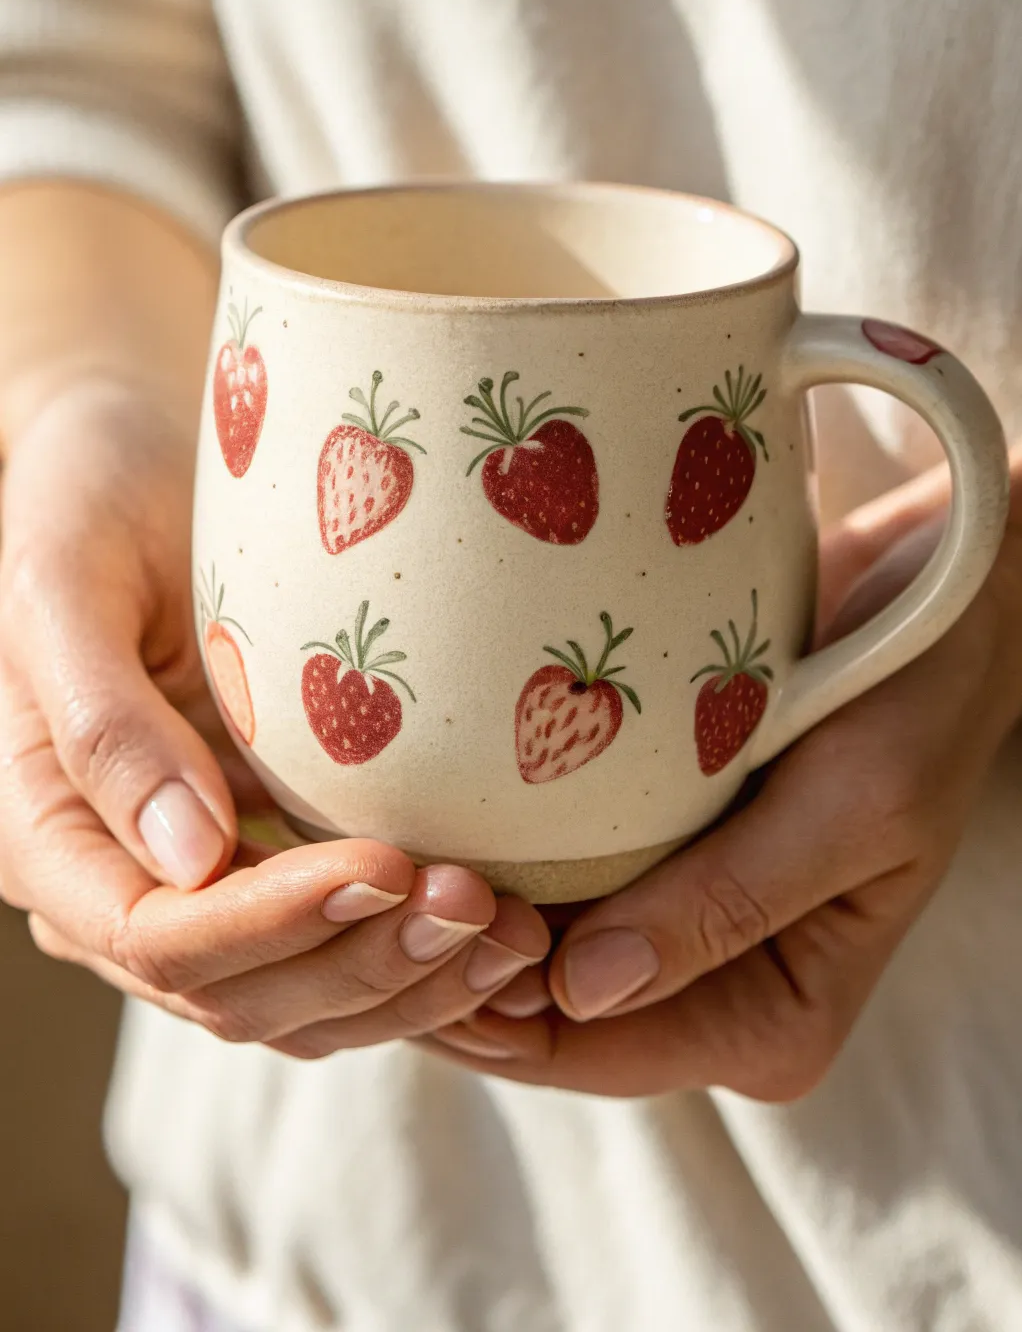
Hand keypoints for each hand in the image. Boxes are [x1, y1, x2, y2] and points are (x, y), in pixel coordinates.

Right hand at [0, 381, 548, 1055]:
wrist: (143, 473)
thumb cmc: (94, 499)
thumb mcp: (68, 583)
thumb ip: (104, 723)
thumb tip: (192, 857)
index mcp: (51, 837)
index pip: (158, 936)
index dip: (273, 924)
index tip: (387, 866)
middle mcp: (124, 887)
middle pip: (242, 994)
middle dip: (366, 964)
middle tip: (481, 907)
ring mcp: (205, 890)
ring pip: (304, 1001)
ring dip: (413, 983)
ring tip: (516, 934)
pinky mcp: (275, 868)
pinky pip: (345, 953)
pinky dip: (424, 962)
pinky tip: (506, 934)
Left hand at [429, 461, 1021, 1092]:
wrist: (949, 611)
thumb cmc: (919, 703)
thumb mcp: (847, 806)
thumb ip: (724, 906)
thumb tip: (578, 993)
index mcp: (771, 1020)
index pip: (592, 1051)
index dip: (488, 1006)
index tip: (411, 921)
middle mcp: (715, 992)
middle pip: (546, 1014)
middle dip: (459, 962)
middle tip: (374, 877)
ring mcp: (680, 926)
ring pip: (536, 951)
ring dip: (464, 911)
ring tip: (381, 846)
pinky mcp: (659, 858)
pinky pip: (556, 881)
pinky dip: (497, 859)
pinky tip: (430, 813)